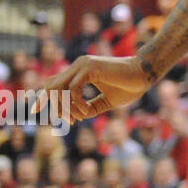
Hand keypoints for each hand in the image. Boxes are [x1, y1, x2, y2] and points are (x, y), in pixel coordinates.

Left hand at [35, 54, 153, 122]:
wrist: (145, 74)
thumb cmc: (130, 86)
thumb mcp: (106, 101)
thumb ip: (90, 108)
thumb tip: (75, 117)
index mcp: (80, 71)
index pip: (52, 83)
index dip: (43, 100)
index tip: (42, 116)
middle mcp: (78, 65)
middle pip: (50, 87)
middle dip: (54, 107)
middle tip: (70, 122)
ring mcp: (82, 65)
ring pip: (58, 89)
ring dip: (65, 108)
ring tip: (80, 118)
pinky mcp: (89, 68)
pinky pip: (72, 90)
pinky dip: (76, 105)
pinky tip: (87, 112)